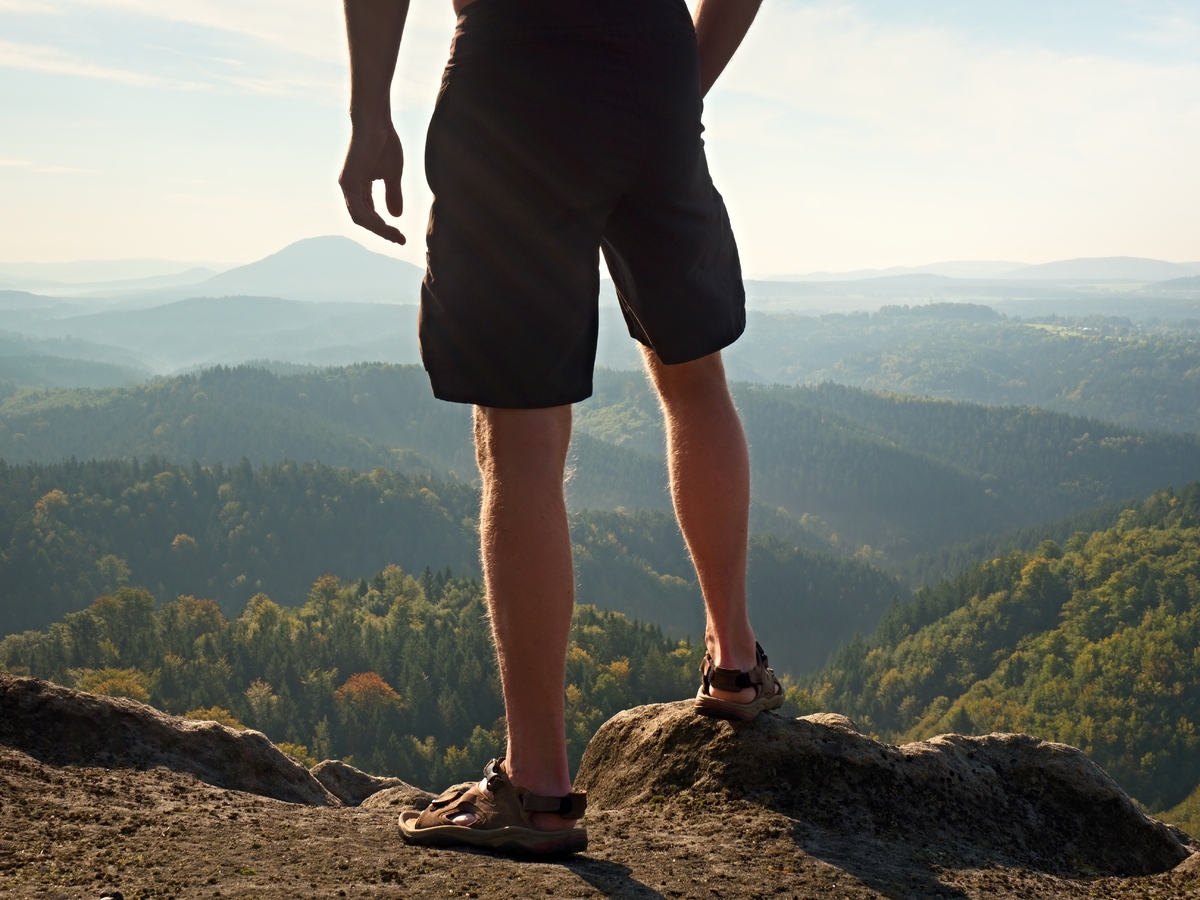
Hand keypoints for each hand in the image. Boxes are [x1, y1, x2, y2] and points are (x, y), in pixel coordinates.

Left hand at [339, 118, 405, 244]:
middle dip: (382, 232)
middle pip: (364, 219)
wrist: (376, 122)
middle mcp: (350, 188)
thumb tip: (396, 216)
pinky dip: (372, 220)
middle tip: (399, 240)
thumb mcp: (393, 175)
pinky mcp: (348, 181)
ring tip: (395, 235)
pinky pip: (359, 209)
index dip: (384, 226)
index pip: (369, 213)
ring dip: (378, 229)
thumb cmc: (384, 142)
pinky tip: (386, 225)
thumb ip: (393, 194)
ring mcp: (347, 185)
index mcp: (359, 187)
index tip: (401, 236)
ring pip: (360, 218)